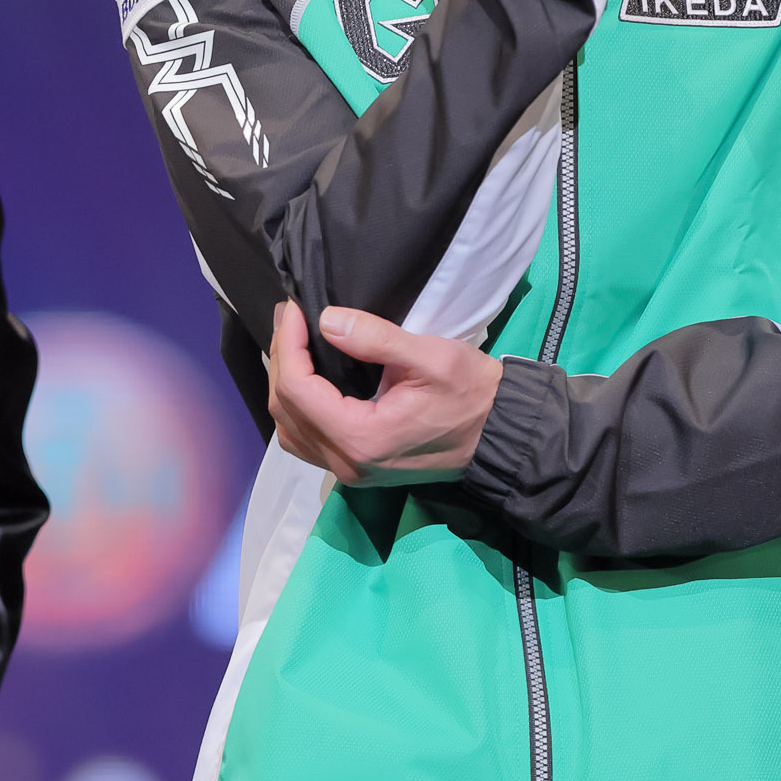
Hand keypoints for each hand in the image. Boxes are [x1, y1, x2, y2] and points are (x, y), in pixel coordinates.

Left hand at [267, 302, 501, 486]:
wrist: (499, 435)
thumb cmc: (472, 394)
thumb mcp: (431, 357)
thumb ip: (376, 339)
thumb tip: (327, 321)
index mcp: (362, 437)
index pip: (298, 390)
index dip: (288, 345)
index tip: (294, 309)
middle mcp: (348, 463)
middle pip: (286, 410)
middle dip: (282, 359)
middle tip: (289, 318)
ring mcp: (351, 472)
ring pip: (290, 430)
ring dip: (284, 386)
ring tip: (292, 344)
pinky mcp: (357, 469)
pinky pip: (308, 441)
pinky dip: (297, 409)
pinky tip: (306, 379)